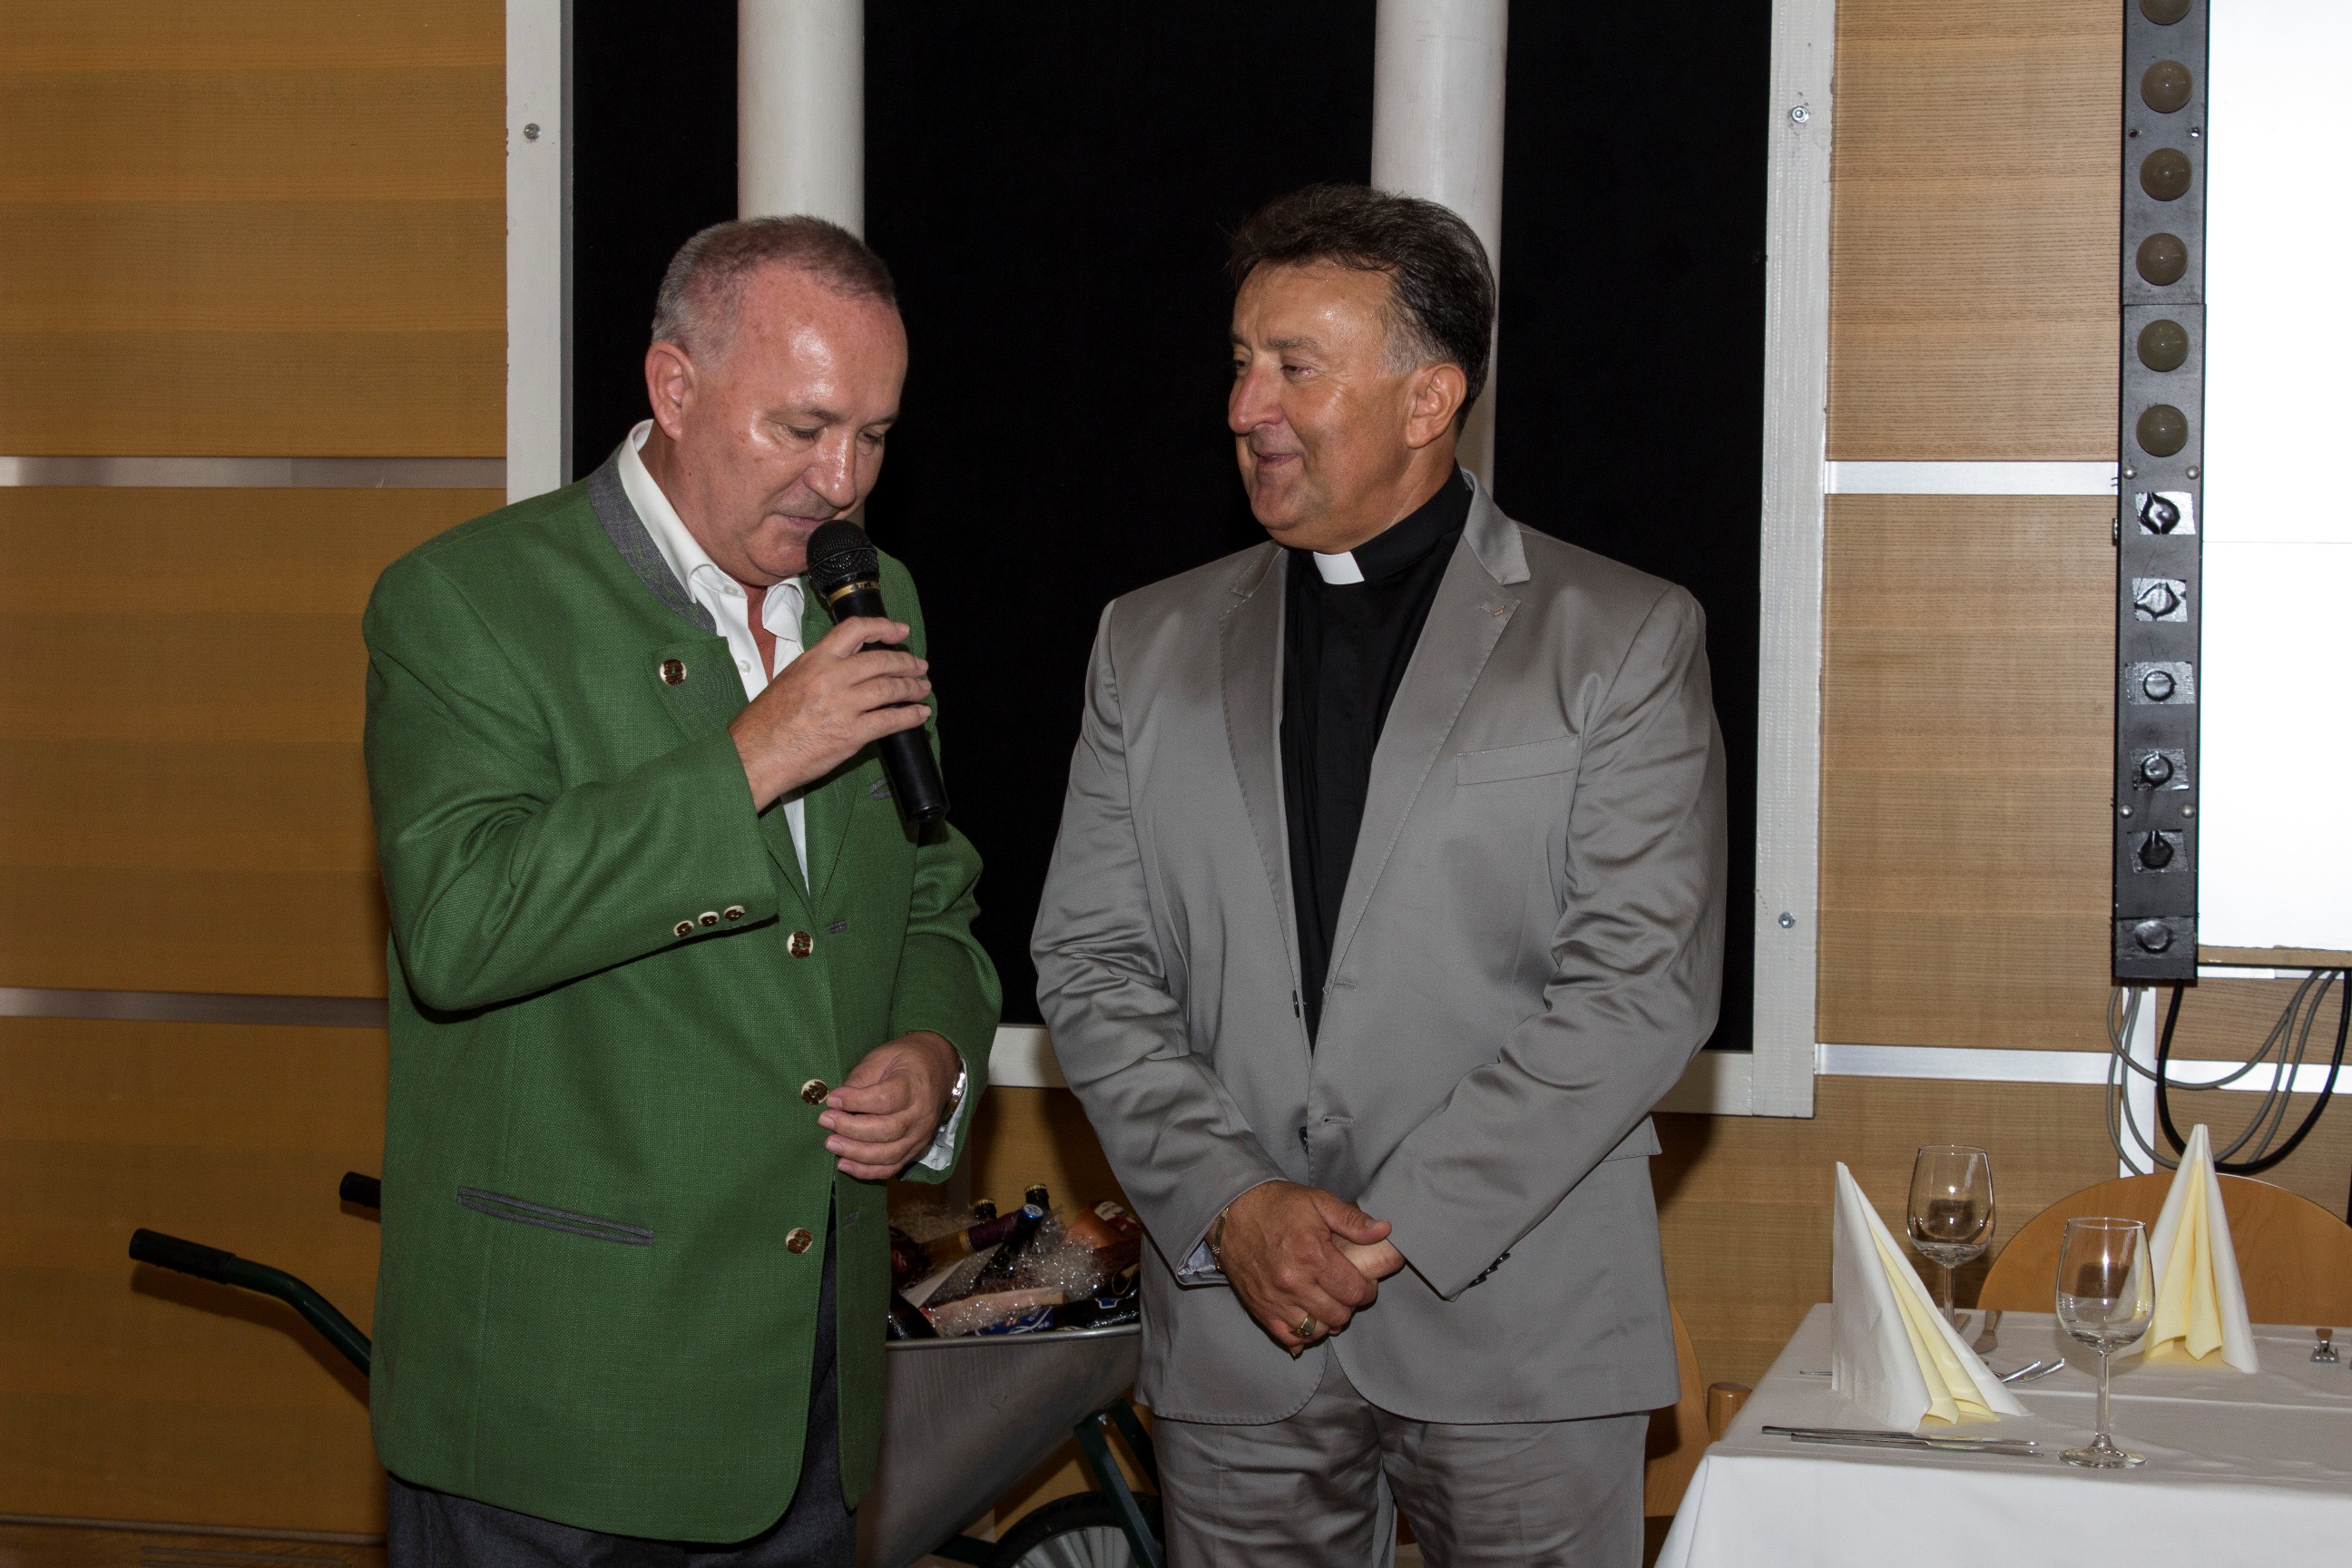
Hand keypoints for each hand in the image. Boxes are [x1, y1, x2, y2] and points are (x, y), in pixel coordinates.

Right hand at [730, 616, 930, 808]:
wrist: (755, 754)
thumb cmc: (765, 723)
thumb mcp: (788, 679)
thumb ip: (818, 669)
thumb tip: (845, 667)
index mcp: (815, 660)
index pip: (855, 630)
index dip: (884, 627)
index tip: (900, 632)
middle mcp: (832, 677)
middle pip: (881, 661)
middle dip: (906, 663)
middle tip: (919, 666)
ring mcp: (844, 705)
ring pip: (890, 688)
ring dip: (912, 688)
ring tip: (922, 688)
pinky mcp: (852, 733)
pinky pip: (891, 720)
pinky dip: (910, 716)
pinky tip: (920, 714)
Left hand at [819, 1031, 959, 1179]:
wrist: (939, 1068)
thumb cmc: (905, 1060)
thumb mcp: (882, 1057)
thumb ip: (860, 1079)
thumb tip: (835, 1102)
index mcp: (915, 1085)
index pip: (885, 1099)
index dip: (855, 1101)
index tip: (833, 1099)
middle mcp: (921, 1114)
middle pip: (886, 1130)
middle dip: (851, 1128)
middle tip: (825, 1121)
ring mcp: (920, 1135)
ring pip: (889, 1153)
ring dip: (856, 1153)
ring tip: (831, 1144)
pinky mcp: (915, 1149)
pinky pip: (892, 1167)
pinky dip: (867, 1171)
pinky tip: (844, 1164)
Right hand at [1214, 1182, 1393, 1354]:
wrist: (1232, 1211)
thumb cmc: (1277, 1205)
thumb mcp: (1318, 1201)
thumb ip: (1353, 1220)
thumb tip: (1384, 1230)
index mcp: (1312, 1255)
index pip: (1355, 1292)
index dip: (1367, 1289)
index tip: (1364, 1281)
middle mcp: (1293, 1282)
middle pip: (1339, 1315)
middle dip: (1349, 1304)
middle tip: (1345, 1290)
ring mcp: (1274, 1299)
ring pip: (1317, 1331)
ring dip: (1328, 1320)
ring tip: (1327, 1301)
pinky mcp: (1259, 1309)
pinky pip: (1288, 1337)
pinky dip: (1303, 1334)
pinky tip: (1308, 1318)